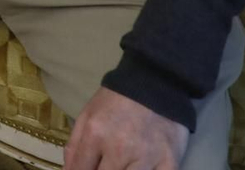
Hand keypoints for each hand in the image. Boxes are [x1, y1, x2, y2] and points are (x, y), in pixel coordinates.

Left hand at [65, 88, 186, 169]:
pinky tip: (143, 169)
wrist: (156, 84)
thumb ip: (74, 146)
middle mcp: (120, 149)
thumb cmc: (117, 100)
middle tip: (105, 164)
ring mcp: (147, 157)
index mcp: (96, 134)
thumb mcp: (88, 115)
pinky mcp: (170, 162)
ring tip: (121, 164)